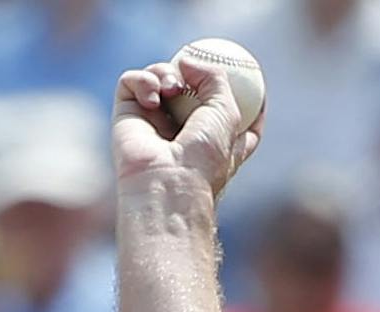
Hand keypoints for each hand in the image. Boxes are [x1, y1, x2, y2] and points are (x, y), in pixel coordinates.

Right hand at [112, 56, 260, 198]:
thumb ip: (215, 79)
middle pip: (191, 89)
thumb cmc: (203, 157)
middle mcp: (185, 131)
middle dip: (192, 73)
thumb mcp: (228, 113)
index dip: (242, 95)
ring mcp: (155, 123)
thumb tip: (188, 61)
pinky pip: (132, 82)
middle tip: (191, 70)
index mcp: (218, 140)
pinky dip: (142, 81)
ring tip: (171, 87)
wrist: (166, 182)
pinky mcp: (128, 116)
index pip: (232, 114)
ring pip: (159, 78)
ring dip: (165, 72)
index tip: (252, 77)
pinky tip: (152, 98)